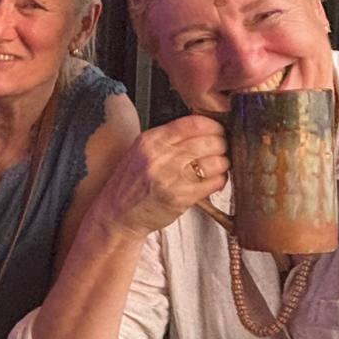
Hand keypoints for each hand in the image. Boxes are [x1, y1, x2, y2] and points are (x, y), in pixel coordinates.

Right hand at [90, 114, 227, 240]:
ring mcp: (171, 177)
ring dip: (222, 165)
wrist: (116, 215)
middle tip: (219, 152)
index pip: (195, 123)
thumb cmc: (131, 184)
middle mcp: (161, 155)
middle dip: (221, 146)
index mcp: (151, 139)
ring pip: (217, 161)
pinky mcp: (181, 197)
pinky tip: (212, 183)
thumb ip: (168, 139)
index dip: (214, 127)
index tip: (218, 132)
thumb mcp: (141, 152)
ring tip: (216, 169)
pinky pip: (215, 182)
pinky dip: (220, 181)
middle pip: (211, 141)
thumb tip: (206, 130)